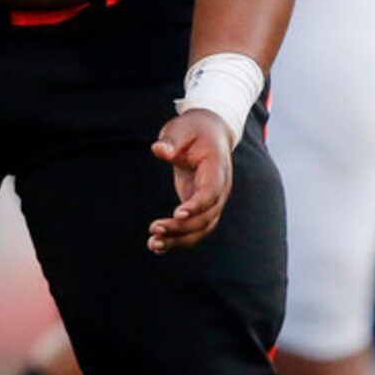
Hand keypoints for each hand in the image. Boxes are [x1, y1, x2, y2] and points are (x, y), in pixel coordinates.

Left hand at [148, 110, 233, 253]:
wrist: (208, 132)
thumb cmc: (194, 129)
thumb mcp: (181, 129)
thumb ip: (172, 141)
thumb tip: (160, 150)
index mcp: (217, 167)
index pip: (212, 192)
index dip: (197, 205)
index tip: (177, 213)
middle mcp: (220, 188)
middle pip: (207, 217)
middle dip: (182, 227)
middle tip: (155, 229)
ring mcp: (212, 200)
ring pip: (201, 228)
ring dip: (179, 240)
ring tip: (154, 244)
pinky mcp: (200, 206)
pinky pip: (193, 228)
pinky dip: (177, 239)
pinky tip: (157, 245)